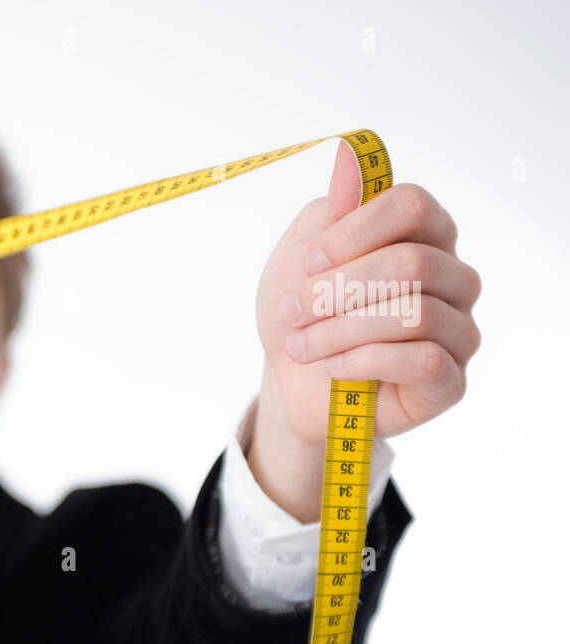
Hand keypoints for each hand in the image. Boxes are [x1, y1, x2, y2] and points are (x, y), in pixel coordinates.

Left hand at [248, 142, 482, 520]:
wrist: (292, 382)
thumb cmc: (304, 312)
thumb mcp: (302, 256)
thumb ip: (335, 210)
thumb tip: (350, 153)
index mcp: (424, 234)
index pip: (411, 205)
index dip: (353, 232)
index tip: (306, 263)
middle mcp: (452, 276)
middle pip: (411, 262)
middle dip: (338, 290)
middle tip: (293, 312)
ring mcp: (459, 329)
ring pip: (415, 314)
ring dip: (341, 330)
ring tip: (301, 346)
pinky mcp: (451, 381)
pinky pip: (426, 360)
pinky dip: (366, 362)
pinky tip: (334, 367)